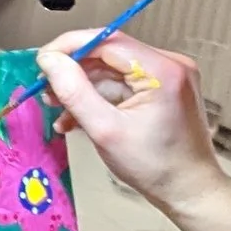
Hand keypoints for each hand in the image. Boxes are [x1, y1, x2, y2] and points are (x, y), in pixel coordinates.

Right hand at [37, 33, 224, 217]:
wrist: (189, 191)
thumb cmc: (156, 167)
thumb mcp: (105, 130)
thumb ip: (74, 91)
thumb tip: (49, 61)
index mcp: (162, 70)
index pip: (106, 40)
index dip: (69, 47)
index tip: (42, 61)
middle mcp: (169, 65)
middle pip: (108, 53)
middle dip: (73, 71)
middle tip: (46, 90)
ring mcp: (168, 77)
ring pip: (112, 70)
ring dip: (83, 87)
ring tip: (59, 109)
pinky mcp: (163, 89)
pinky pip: (123, 84)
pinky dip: (100, 97)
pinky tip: (79, 117)